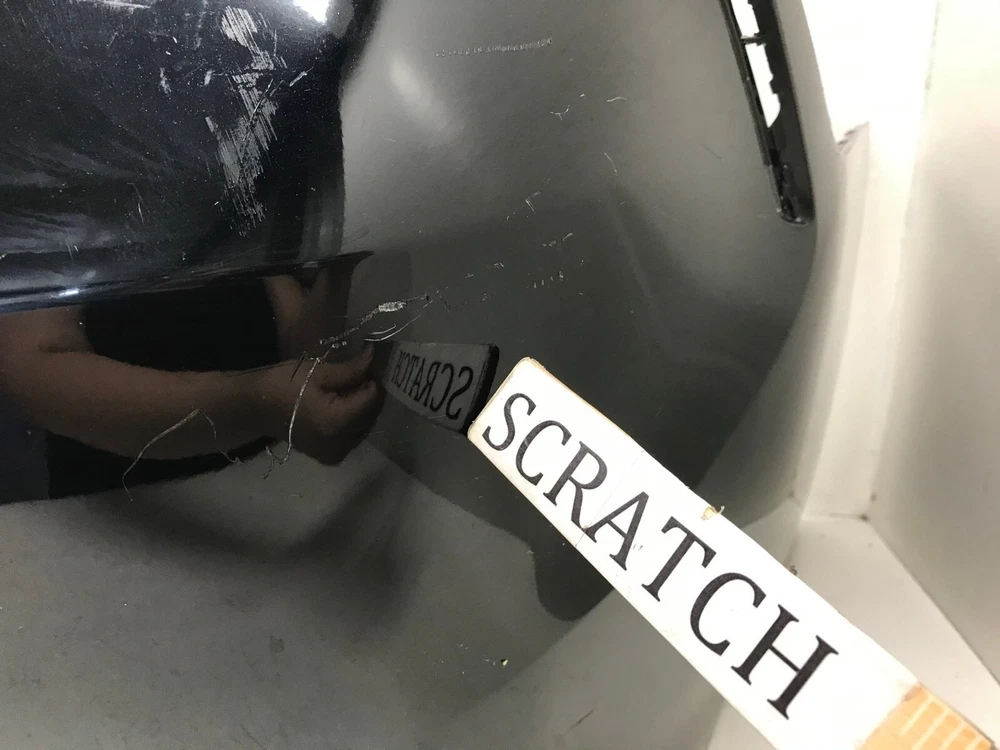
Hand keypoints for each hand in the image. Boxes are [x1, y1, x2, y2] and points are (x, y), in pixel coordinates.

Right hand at [257, 346, 382, 464]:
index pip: (372, 398)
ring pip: (365, 427)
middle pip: (371, 414)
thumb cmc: (284, 385)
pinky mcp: (329, 456)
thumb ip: (351, 369)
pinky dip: (353, 423)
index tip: (367, 365)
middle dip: (369, 394)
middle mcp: (341, 442)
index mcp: (338, 421)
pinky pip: (353, 438)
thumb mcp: (318, 372)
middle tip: (359, 375)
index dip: (373, 379)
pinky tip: (341, 408)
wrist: (254, 408)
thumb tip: (373, 356)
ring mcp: (335, 453)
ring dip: (363, 409)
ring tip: (349, 390)